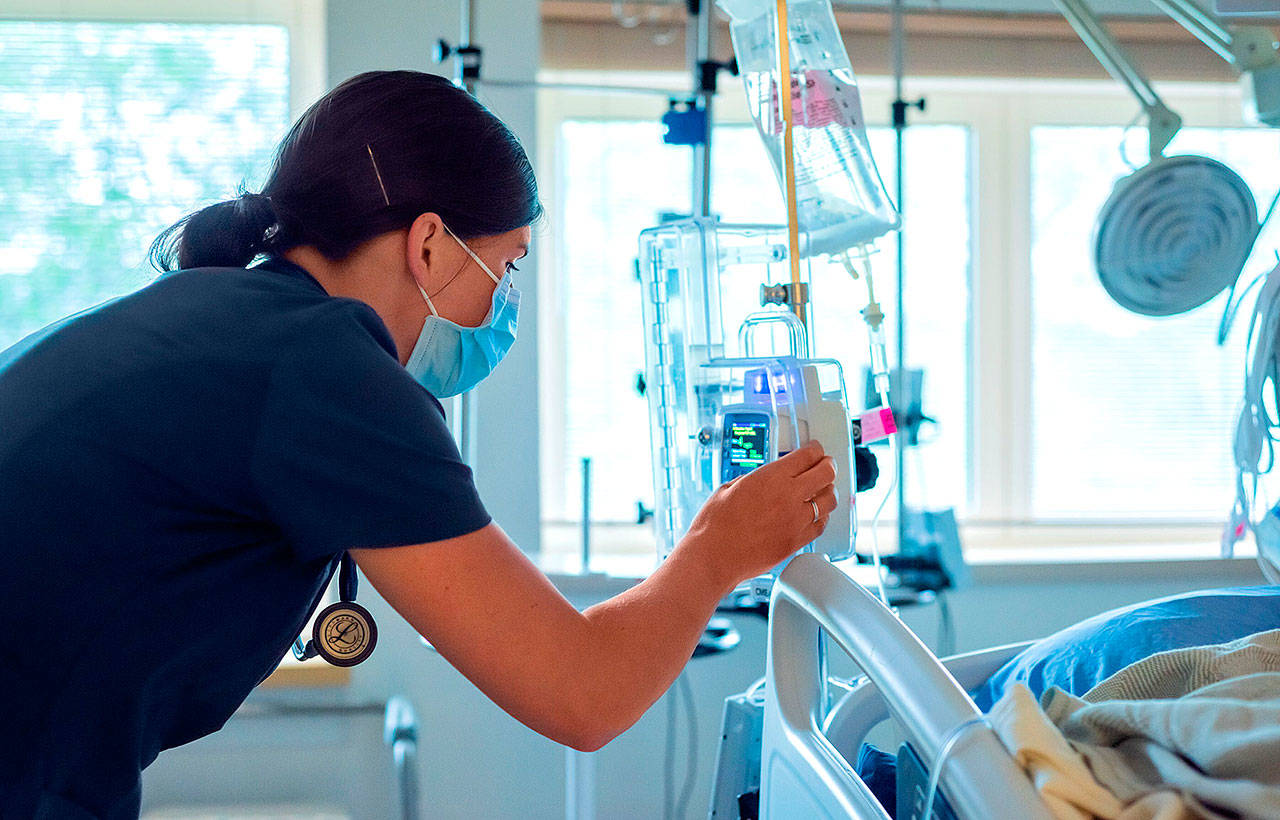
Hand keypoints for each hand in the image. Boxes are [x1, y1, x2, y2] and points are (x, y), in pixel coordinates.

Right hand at [678, 440, 838, 587]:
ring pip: (829, 501)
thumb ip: (757, 480)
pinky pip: (821, 525)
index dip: (815, 450)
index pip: (808, 455)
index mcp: (772, 477)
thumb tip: (768, 478)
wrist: (714, 556)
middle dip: (828, 466)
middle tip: (826, 465)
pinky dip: (822, 517)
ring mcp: (796, 520)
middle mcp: (789, 496)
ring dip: (828, 492)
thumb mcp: (731, 487)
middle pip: (826, 474)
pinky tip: (817, 515)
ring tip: (824, 490)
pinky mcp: (797, 542)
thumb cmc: (715, 523)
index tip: (816, 450)